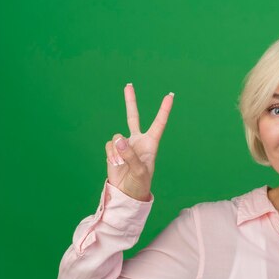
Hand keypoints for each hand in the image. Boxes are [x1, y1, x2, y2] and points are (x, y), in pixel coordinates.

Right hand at [104, 84, 174, 201]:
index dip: (164, 110)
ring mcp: (124, 145)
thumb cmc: (140, 183)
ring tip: (122, 163)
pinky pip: (109, 145)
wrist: (127, 192)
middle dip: (130, 101)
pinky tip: (115, 163)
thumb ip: (130, 155)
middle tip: (128, 85)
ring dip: (118, 150)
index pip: (158, 124)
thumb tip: (118, 139)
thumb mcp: (139, 171)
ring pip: (117, 136)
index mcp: (151, 144)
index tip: (170, 96)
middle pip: (133, 117)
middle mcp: (137, 141)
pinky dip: (111, 154)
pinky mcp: (113, 150)